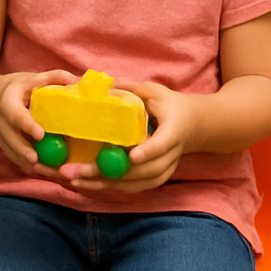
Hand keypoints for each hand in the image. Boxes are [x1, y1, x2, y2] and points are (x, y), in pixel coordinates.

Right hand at [0, 69, 80, 173]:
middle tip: (36, 160)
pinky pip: (16, 159)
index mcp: (9, 102)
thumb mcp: (37, 77)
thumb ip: (56, 78)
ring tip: (46, 171)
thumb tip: (80, 81)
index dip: (27, 125)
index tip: (41, 134)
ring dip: (27, 163)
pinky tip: (45, 172)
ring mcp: (3, 136)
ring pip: (11, 152)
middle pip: (9, 138)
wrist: (1, 96)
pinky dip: (28, 167)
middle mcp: (3, 121)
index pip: (16, 115)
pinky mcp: (7, 146)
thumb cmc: (24, 87)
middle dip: (22, 150)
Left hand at [58, 80, 197, 194]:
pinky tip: (89, 184)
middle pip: (144, 170)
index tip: (132, 156)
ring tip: (76, 180)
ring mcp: (165, 169)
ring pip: (137, 183)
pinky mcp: (157, 178)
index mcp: (174, 130)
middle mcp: (171, 155)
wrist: (194, 126)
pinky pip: (135, 187)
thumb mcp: (156, 91)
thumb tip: (107, 83)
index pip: (162, 144)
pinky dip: (112, 187)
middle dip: (111, 174)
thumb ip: (134, 88)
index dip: (148, 151)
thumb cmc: (171, 105)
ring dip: (106, 184)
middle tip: (79, 172)